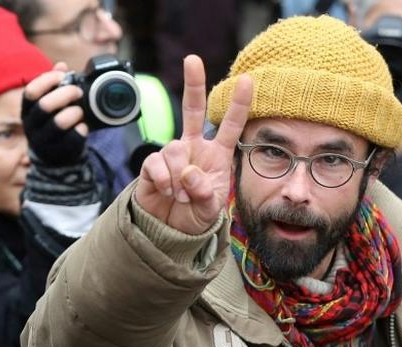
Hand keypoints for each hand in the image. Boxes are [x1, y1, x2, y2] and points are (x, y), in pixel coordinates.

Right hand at [22, 62, 87, 165]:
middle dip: (66, 94)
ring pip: (59, 122)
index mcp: (27, 110)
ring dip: (75, 112)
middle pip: (45, 105)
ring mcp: (44, 141)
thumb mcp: (49, 103)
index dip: (47, 81)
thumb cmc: (52, 122)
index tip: (63, 76)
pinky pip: (73, 139)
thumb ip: (54, 84)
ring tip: (80, 111)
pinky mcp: (59, 152)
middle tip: (78, 92)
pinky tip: (84, 126)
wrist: (55, 156)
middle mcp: (32, 125)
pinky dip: (82, 129)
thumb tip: (61, 66)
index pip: (30, 92)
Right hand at [135, 55, 252, 234]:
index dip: (239, 104)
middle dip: (193, 83)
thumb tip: (189, 173)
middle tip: (192, 59)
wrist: (168, 232)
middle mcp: (195, 148)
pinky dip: (163, 180)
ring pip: (174, 148)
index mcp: (217, 155)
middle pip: (193, 109)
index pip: (230, 126)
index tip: (249, 80)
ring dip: (179, 176)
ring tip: (180, 196)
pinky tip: (166, 192)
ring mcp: (173, 154)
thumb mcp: (209, 210)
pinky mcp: (152, 164)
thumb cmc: (195, 216)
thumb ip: (204, 193)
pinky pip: (156, 163)